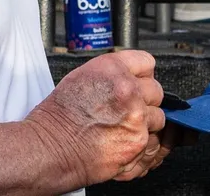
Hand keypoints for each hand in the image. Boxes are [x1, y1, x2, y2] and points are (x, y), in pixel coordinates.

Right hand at [25, 50, 167, 186]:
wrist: (50, 146)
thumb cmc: (60, 114)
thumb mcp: (84, 76)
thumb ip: (114, 73)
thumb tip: (132, 77)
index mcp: (113, 68)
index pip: (147, 63)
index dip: (142, 74)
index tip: (138, 82)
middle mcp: (128, 90)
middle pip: (156, 91)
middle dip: (145, 100)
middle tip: (127, 109)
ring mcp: (136, 118)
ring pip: (158, 118)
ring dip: (146, 124)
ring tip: (123, 128)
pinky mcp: (138, 144)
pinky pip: (154, 143)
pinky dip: (143, 146)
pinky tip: (124, 143)